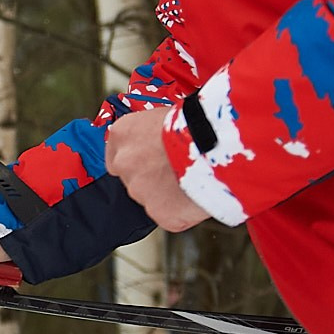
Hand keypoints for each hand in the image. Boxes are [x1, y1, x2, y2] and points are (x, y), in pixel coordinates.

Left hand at [104, 108, 210, 231]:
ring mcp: (139, 191)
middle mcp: (124, 163)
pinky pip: (170, 216)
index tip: (151, 160)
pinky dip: (183, 211)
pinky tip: (199, 196)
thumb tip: (159, 142)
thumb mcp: (165, 117)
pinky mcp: (160, 213)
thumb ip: (152, 134)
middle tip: (177, 171)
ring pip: (151, 198)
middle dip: (152, 178)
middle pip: (133, 178)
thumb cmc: (197, 124)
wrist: (217, 144)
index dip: (138, 160)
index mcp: (122, 134)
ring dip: (167, 195)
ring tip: (193, 181)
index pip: (117, 154)